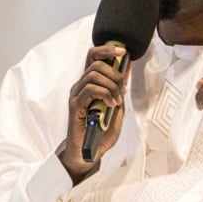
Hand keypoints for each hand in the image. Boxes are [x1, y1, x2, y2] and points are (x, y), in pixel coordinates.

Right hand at [58, 44, 128, 182]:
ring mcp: (77, 95)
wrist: (89, 152)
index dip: (107, 49)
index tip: (123, 52)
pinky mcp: (75, 105)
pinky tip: (111, 104)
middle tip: (122, 90)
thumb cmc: (100, 132)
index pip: (94, 56)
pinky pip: (91, 89)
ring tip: (117, 101)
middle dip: (115, 73)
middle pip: (96, 62)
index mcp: (90, 83)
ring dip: (112, 86)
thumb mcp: (117, 109)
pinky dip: (105, 94)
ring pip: (94, 74)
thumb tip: (127, 71)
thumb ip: (120, 91)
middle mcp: (81, 86)